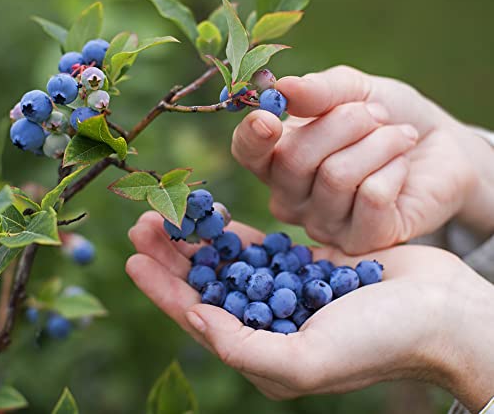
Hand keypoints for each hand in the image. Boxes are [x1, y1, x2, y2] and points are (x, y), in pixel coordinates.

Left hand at [126, 211, 493, 411]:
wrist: (438, 311)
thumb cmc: (380, 341)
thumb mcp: (309, 358)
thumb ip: (247, 348)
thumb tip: (197, 320)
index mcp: (263, 351)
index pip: (198, 317)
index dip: (162, 289)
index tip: (132, 259)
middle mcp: (269, 321)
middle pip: (207, 284)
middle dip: (173, 256)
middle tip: (143, 223)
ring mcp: (285, 290)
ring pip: (228, 261)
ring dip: (198, 238)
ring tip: (169, 213)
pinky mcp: (304, 263)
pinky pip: (260, 245)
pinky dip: (235, 231)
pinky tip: (214, 215)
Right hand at [232, 66, 493, 252]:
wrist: (440, 146)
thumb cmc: (387, 116)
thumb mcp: (354, 90)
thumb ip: (318, 91)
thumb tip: (282, 89)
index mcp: (278, 158)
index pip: (247, 154)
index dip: (252, 137)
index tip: (269, 118)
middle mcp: (292, 197)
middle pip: (294, 160)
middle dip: (344, 123)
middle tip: (376, 114)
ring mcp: (323, 224)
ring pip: (336, 176)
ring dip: (378, 143)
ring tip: (398, 136)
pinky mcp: (361, 241)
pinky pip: (371, 197)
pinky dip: (394, 169)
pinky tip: (402, 168)